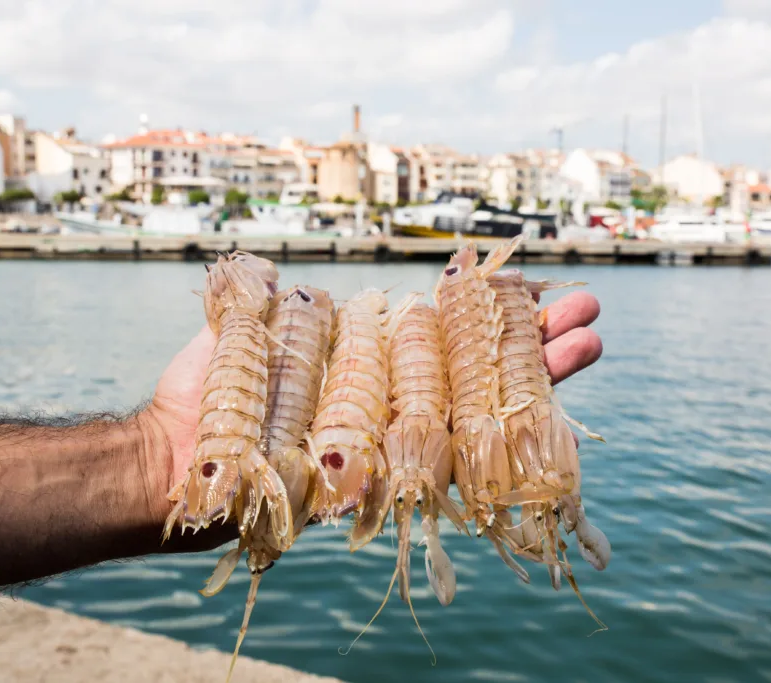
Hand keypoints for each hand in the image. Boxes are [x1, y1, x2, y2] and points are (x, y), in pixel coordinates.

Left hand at [138, 290, 602, 549]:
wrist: (176, 461)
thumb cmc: (203, 394)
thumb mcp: (239, 332)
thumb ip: (267, 299)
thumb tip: (286, 268)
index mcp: (366, 363)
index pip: (443, 331)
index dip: (488, 310)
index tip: (531, 282)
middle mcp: (392, 402)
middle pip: (479, 369)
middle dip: (535, 339)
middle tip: (591, 308)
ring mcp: (397, 442)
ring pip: (483, 410)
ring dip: (541, 380)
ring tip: (594, 342)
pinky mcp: (392, 482)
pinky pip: (458, 465)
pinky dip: (508, 447)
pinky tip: (560, 423)